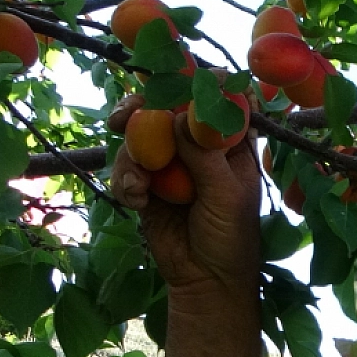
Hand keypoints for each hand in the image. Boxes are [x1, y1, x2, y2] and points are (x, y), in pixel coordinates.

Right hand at [107, 93, 261, 297]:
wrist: (205, 280)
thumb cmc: (230, 236)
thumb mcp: (226, 194)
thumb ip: (205, 155)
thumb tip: (179, 116)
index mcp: (229, 144)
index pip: (217, 100)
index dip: (199, 83)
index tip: (177, 77)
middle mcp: (197, 147)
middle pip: (167, 109)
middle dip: (143, 108)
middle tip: (125, 115)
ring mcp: (170, 164)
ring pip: (139, 137)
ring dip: (131, 155)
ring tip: (138, 183)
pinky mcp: (146, 185)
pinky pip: (126, 168)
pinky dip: (125, 182)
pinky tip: (136, 202)